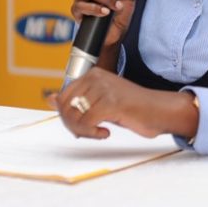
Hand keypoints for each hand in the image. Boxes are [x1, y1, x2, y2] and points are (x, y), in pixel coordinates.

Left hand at [54, 67, 198, 140]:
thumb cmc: (132, 107)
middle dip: (73, 125)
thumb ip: (76, 99)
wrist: (158, 110)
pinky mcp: (111, 102)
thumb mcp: (100, 101)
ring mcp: (104, 88)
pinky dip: (93, 133)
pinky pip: (87, 123)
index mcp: (93, 74)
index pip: (63, 96)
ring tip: (98, 131)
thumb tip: (49, 99)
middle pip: (66, 106)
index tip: (81, 124)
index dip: (67, 115)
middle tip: (89, 131)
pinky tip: (106, 132)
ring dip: (84, 131)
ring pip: (75, 116)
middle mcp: (97, 77)